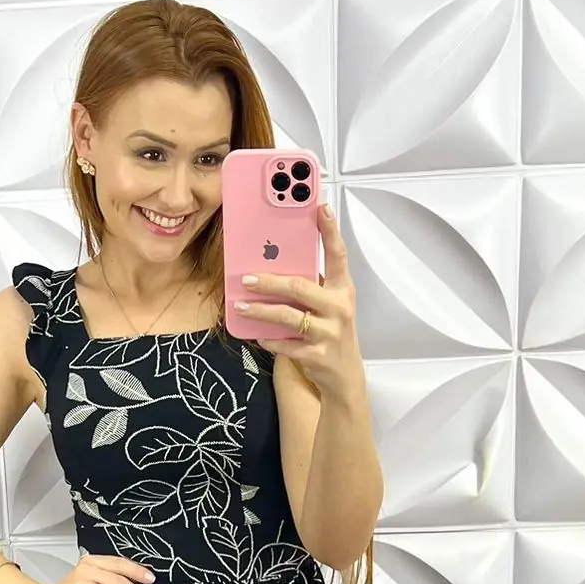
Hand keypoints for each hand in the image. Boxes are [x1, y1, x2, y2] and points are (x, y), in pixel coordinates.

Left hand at [233, 202, 361, 398]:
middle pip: (300, 287)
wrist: (344, 375)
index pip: (338, 255)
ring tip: (240, 306)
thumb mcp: (329, 305)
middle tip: (246, 279)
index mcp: (342, 289)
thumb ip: (310, 285)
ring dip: (260, 311)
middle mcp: (338, 308)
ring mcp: (329, 332)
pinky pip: (286, 344)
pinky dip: (268, 339)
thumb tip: (274, 264)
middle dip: (270, 281)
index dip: (330, 230)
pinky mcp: (317, 355)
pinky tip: (257, 335)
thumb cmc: (332, 332)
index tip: (320, 207)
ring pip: (288, 316)